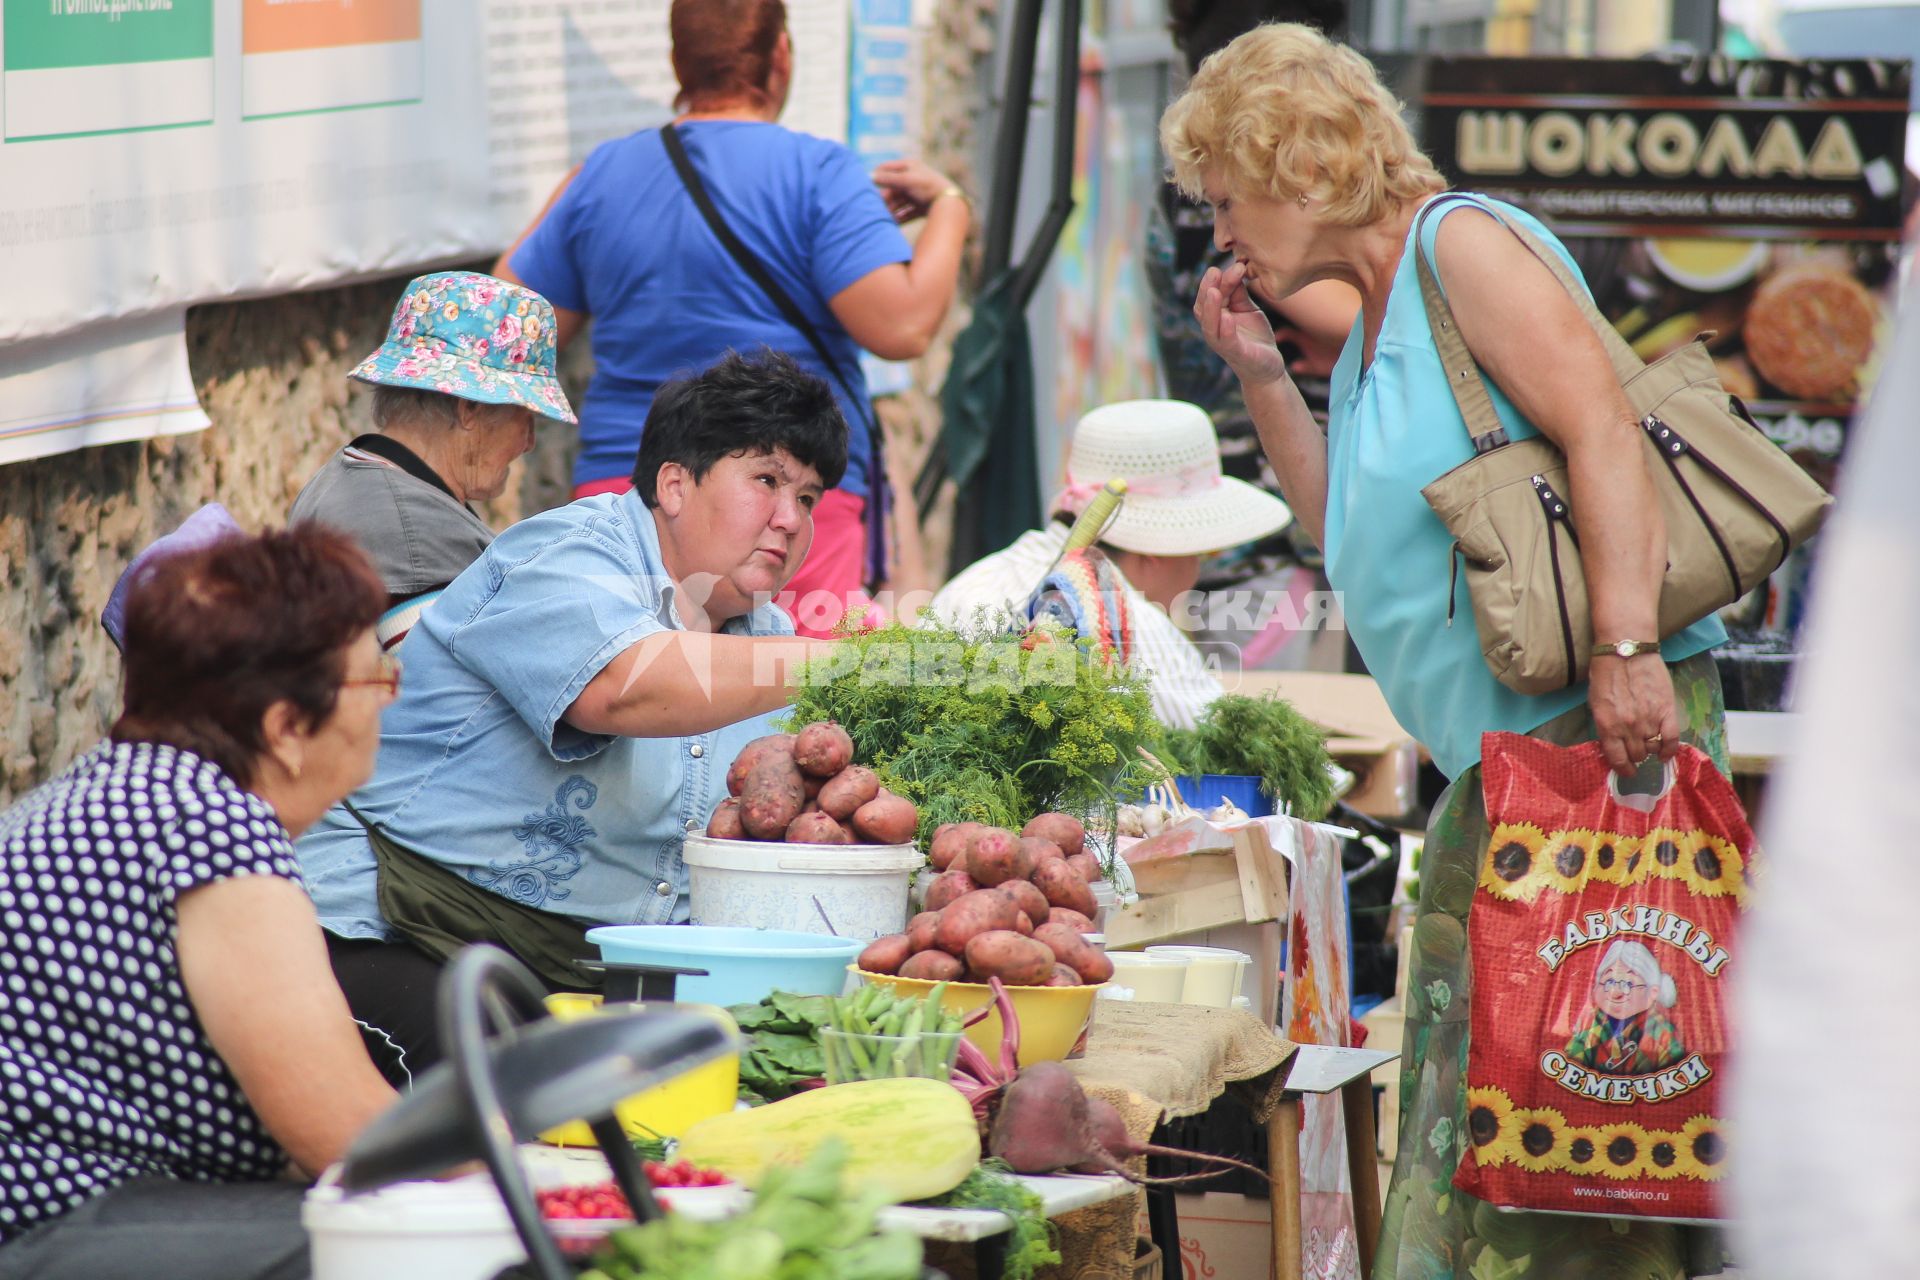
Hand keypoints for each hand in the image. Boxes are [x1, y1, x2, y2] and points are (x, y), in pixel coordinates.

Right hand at [871, 159, 960, 221]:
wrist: (949, 202)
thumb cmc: (927, 186)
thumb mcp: (906, 180)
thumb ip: (887, 179)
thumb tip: (869, 177)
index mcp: (910, 166)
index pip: (887, 168)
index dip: (876, 175)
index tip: (865, 185)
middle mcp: (913, 179)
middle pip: (893, 189)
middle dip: (884, 198)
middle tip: (873, 207)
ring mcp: (918, 193)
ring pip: (899, 202)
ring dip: (890, 210)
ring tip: (881, 218)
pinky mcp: (922, 207)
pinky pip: (907, 212)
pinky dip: (900, 217)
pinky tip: (892, 225)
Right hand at [1194, 260, 1289, 386]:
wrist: (1268, 367)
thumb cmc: (1255, 338)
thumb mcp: (1248, 310)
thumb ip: (1239, 293)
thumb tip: (1236, 269)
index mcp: (1216, 317)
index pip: (1210, 295)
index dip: (1215, 280)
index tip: (1227, 265)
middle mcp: (1214, 329)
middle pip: (1203, 307)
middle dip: (1207, 289)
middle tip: (1215, 271)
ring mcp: (1223, 343)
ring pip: (1209, 325)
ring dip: (1210, 308)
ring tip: (1214, 291)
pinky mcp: (1236, 354)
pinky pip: (1226, 341)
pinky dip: (1225, 329)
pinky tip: (1228, 317)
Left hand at [1588, 655, 1679, 774]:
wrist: (1626, 650)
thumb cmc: (1605, 673)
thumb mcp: (1596, 703)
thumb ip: (1605, 725)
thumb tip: (1613, 743)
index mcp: (1607, 726)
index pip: (1616, 759)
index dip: (1622, 768)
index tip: (1626, 771)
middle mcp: (1628, 728)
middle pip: (1636, 755)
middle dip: (1635, 756)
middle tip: (1636, 752)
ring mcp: (1649, 720)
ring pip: (1652, 748)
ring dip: (1650, 749)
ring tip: (1649, 744)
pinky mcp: (1667, 711)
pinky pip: (1672, 739)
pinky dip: (1670, 750)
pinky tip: (1666, 753)